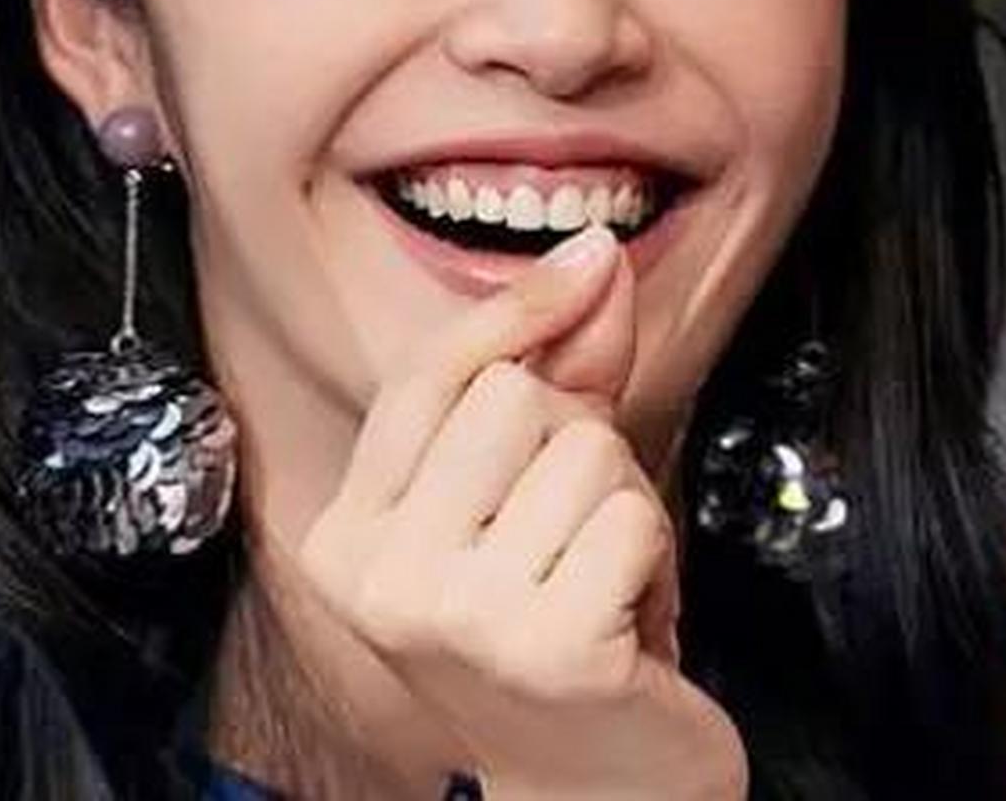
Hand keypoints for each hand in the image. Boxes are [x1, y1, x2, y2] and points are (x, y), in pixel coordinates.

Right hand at [299, 226, 746, 799]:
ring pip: (582, 450)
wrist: (593, 794)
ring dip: (626, 506)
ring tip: (604, 580)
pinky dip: (657, 563)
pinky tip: (631, 621)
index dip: (517, 311)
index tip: (590, 260)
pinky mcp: (545, 649)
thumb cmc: (555, 634)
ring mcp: (455, 617)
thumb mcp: (530, 497)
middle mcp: (380, 577)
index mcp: (349, 535)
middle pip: (512, 398)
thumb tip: (594, 259)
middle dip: (580, 443)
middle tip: (578, 532)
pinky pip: (633, 523)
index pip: (428, 377)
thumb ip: (556, 376)